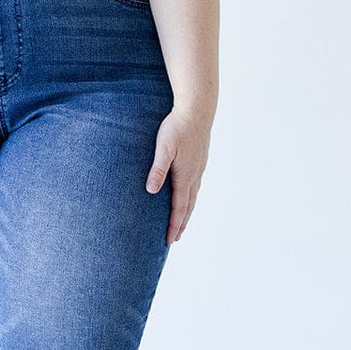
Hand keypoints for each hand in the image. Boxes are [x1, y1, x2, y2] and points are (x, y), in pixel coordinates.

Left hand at [145, 107, 212, 244]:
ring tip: (180, 221)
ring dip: (186, 211)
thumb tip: (151, 191)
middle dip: (181, 223)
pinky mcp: (199, 159)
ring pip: (193, 195)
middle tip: (174, 238)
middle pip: (188, 206)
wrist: (197, 109)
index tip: (169, 240)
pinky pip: (194, 184)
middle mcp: (195, 174)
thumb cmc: (177, 127)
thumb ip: (158, 169)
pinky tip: (186, 193)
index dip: (174, 225)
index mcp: (185, 175)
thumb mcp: (164, 148)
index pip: (179, 207)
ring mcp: (199, 167)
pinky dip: (189, 196)